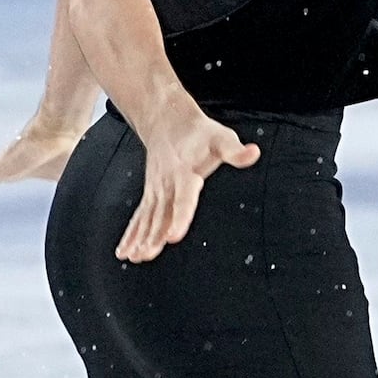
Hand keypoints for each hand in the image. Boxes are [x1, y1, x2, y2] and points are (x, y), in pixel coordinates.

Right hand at [115, 105, 259, 261]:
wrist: (167, 120)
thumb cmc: (198, 132)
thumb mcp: (221, 138)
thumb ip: (235, 151)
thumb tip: (253, 153)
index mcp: (184, 173)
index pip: (183, 199)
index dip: (179, 218)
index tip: (173, 236)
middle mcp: (166, 184)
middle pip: (161, 214)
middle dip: (153, 236)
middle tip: (147, 254)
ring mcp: (155, 191)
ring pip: (147, 218)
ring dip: (140, 238)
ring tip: (134, 257)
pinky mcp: (150, 195)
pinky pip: (139, 217)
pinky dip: (131, 234)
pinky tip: (125, 252)